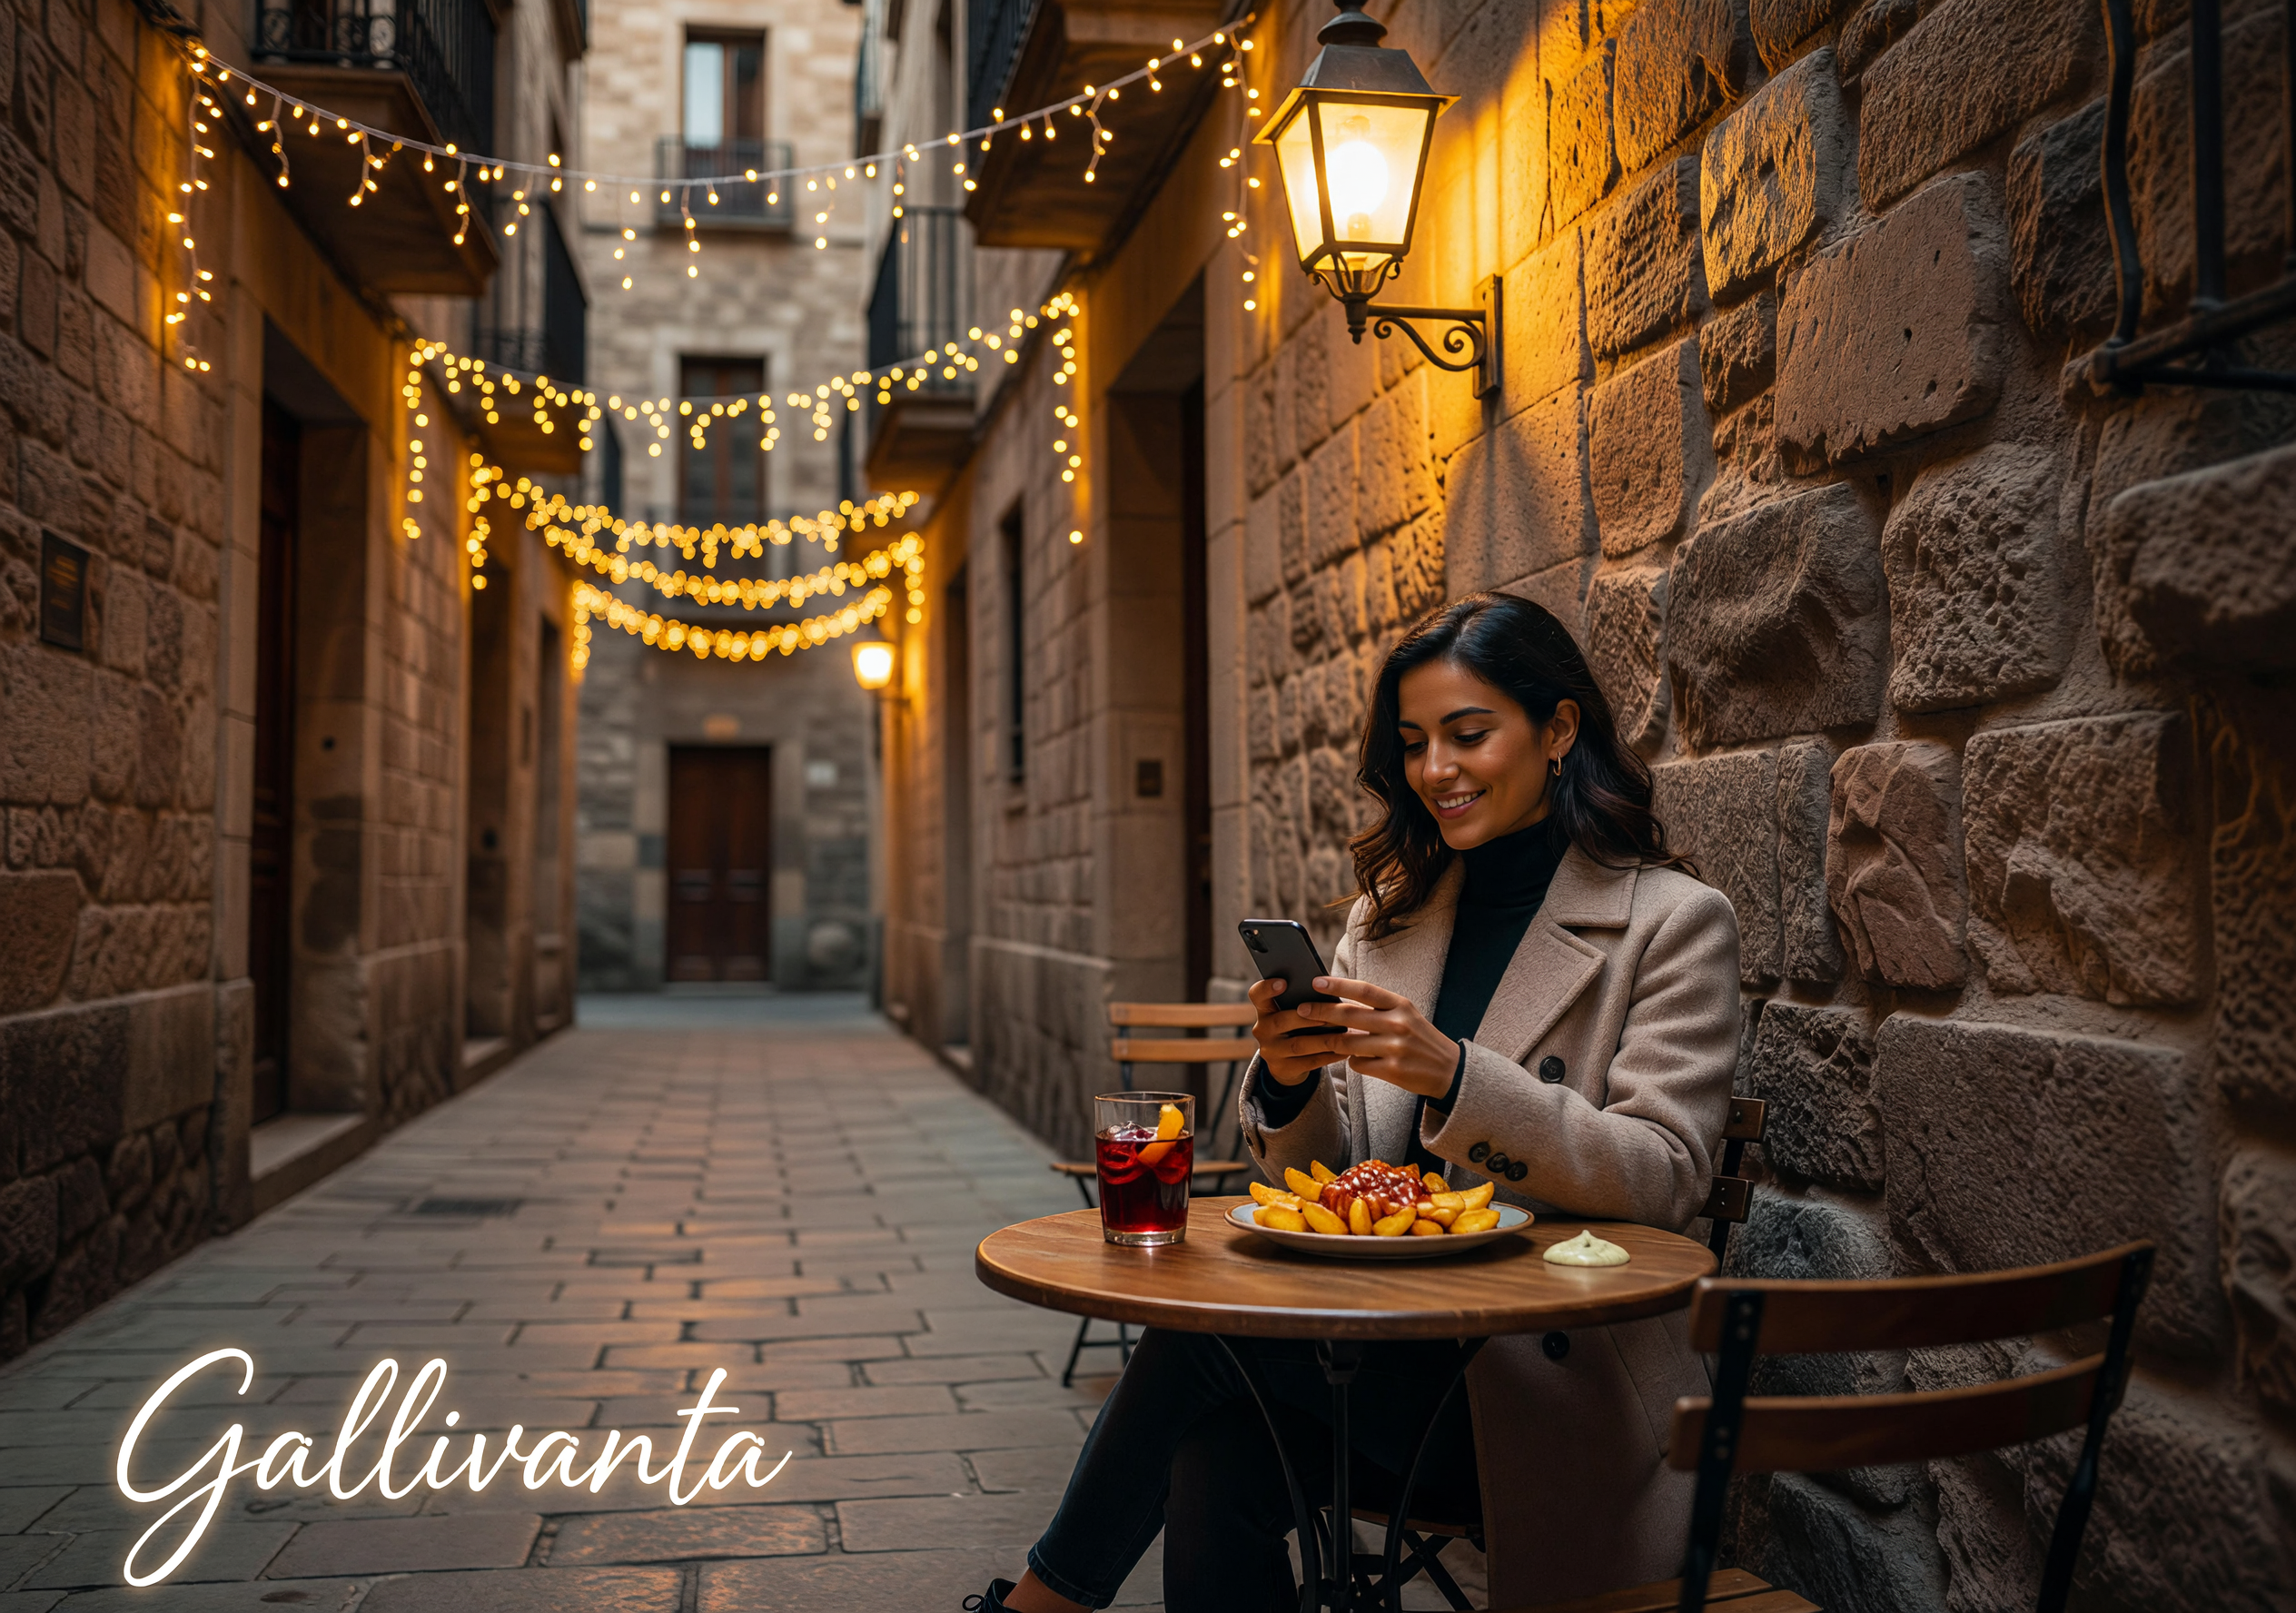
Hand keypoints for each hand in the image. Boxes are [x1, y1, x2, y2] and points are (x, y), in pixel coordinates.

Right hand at [1247, 976, 1367, 1086]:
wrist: (1287, 1063)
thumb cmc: (1296, 1028)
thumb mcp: (1291, 1013)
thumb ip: (1301, 1001)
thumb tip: (1328, 988)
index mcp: (1264, 1010)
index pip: (1257, 994)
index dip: (1267, 988)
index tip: (1283, 982)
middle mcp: (1263, 1030)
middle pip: (1281, 1021)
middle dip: (1307, 1019)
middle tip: (1329, 1016)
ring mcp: (1271, 1051)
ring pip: (1298, 1045)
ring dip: (1323, 1039)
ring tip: (1343, 1034)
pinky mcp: (1282, 1069)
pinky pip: (1309, 1062)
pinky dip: (1328, 1056)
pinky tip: (1344, 1051)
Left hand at [1295, 977, 1459, 1098]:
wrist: (1449, 1070)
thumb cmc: (1421, 1038)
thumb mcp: (1406, 1015)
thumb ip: (1377, 1008)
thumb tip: (1340, 999)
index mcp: (1401, 1005)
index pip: (1365, 990)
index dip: (1338, 985)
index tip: (1316, 982)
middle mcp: (1398, 1024)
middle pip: (1350, 1016)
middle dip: (1321, 1012)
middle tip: (1301, 1010)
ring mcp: (1395, 1048)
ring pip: (1348, 1043)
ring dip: (1332, 1042)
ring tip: (1321, 1039)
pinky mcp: (1392, 1070)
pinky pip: (1358, 1064)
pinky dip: (1352, 1062)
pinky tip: (1356, 1060)